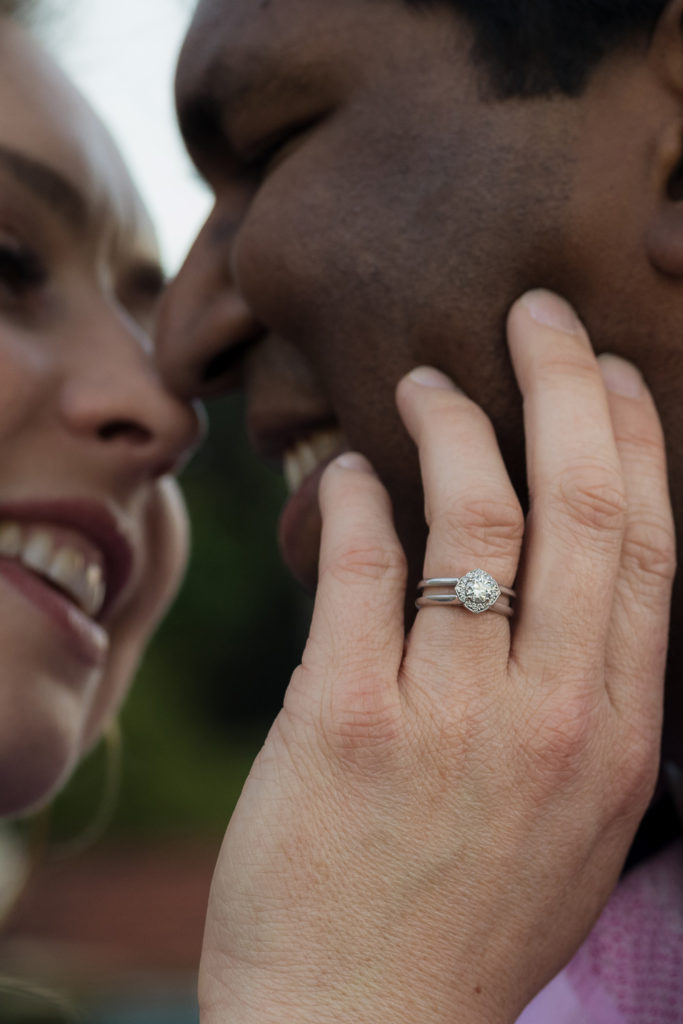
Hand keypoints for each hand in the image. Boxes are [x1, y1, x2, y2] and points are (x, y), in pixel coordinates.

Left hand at [199, 290, 674, 1023]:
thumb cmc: (464, 917)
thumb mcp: (570, 818)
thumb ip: (577, 698)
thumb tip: (555, 578)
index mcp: (619, 735)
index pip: (650, 547)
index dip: (634, 440)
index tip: (612, 375)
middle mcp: (552, 716)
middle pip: (583, 504)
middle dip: (567, 384)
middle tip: (538, 313)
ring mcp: (449, 718)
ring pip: (474, 516)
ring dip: (450, 423)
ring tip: (422, 380)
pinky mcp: (343, 721)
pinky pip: (362, 565)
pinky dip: (354, 498)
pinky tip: (344, 473)